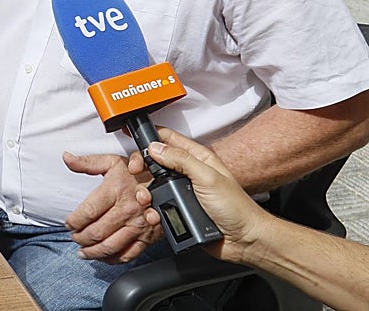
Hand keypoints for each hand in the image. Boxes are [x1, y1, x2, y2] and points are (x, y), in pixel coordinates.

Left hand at [64, 151, 160, 262]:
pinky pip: (129, 254)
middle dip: (81, 238)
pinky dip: (113, 259)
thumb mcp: (111, 161)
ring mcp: (138, 225)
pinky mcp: (148, 237)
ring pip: (111, 246)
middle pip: (97, 232)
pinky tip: (104, 257)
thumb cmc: (137, 172)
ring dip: (94, 252)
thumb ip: (87, 162)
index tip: (68, 224)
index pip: (88, 211)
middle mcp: (126, 210)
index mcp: (115, 191)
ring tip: (83, 251)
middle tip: (74, 237)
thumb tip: (67, 158)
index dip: (74, 221)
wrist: (166, 182)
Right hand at [133, 128, 268, 262]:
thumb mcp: (208, 177)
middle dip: (142, 166)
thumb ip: (181, 160)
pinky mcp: (178, 210)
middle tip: (137, 172)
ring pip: (152, 185)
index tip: (133, 139)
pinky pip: (157, 206)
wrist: (244, 240)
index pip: (168, 139)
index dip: (150, 137)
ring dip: (144, 191)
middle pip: (154, 161)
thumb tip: (156, 147)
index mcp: (197, 158)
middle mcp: (187, 173)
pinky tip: (154, 213)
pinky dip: (151, 210)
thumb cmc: (237, 208)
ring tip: (146, 198)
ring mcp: (182, 192)